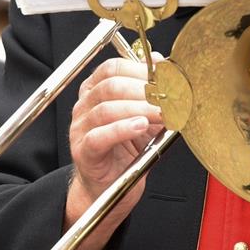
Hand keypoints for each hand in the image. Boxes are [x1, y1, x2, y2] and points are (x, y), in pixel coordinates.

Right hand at [60, 57, 164, 249]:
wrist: (112, 186)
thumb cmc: (127, 149)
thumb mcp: (144, 115)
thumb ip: (151, 92)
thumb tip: (164, 63)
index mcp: (95, 90)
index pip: (112, 68)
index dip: (139, 69)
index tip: (165, 76)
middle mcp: (84, 105)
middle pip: (110, 86)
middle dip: (144, 89)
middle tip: (169, 96)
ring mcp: (80, 128)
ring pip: (106, 109)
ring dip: (139, 109)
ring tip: (161, 113)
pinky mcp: (83, 151)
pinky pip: (99, 136)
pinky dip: (122, 129)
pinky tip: (140, 126)